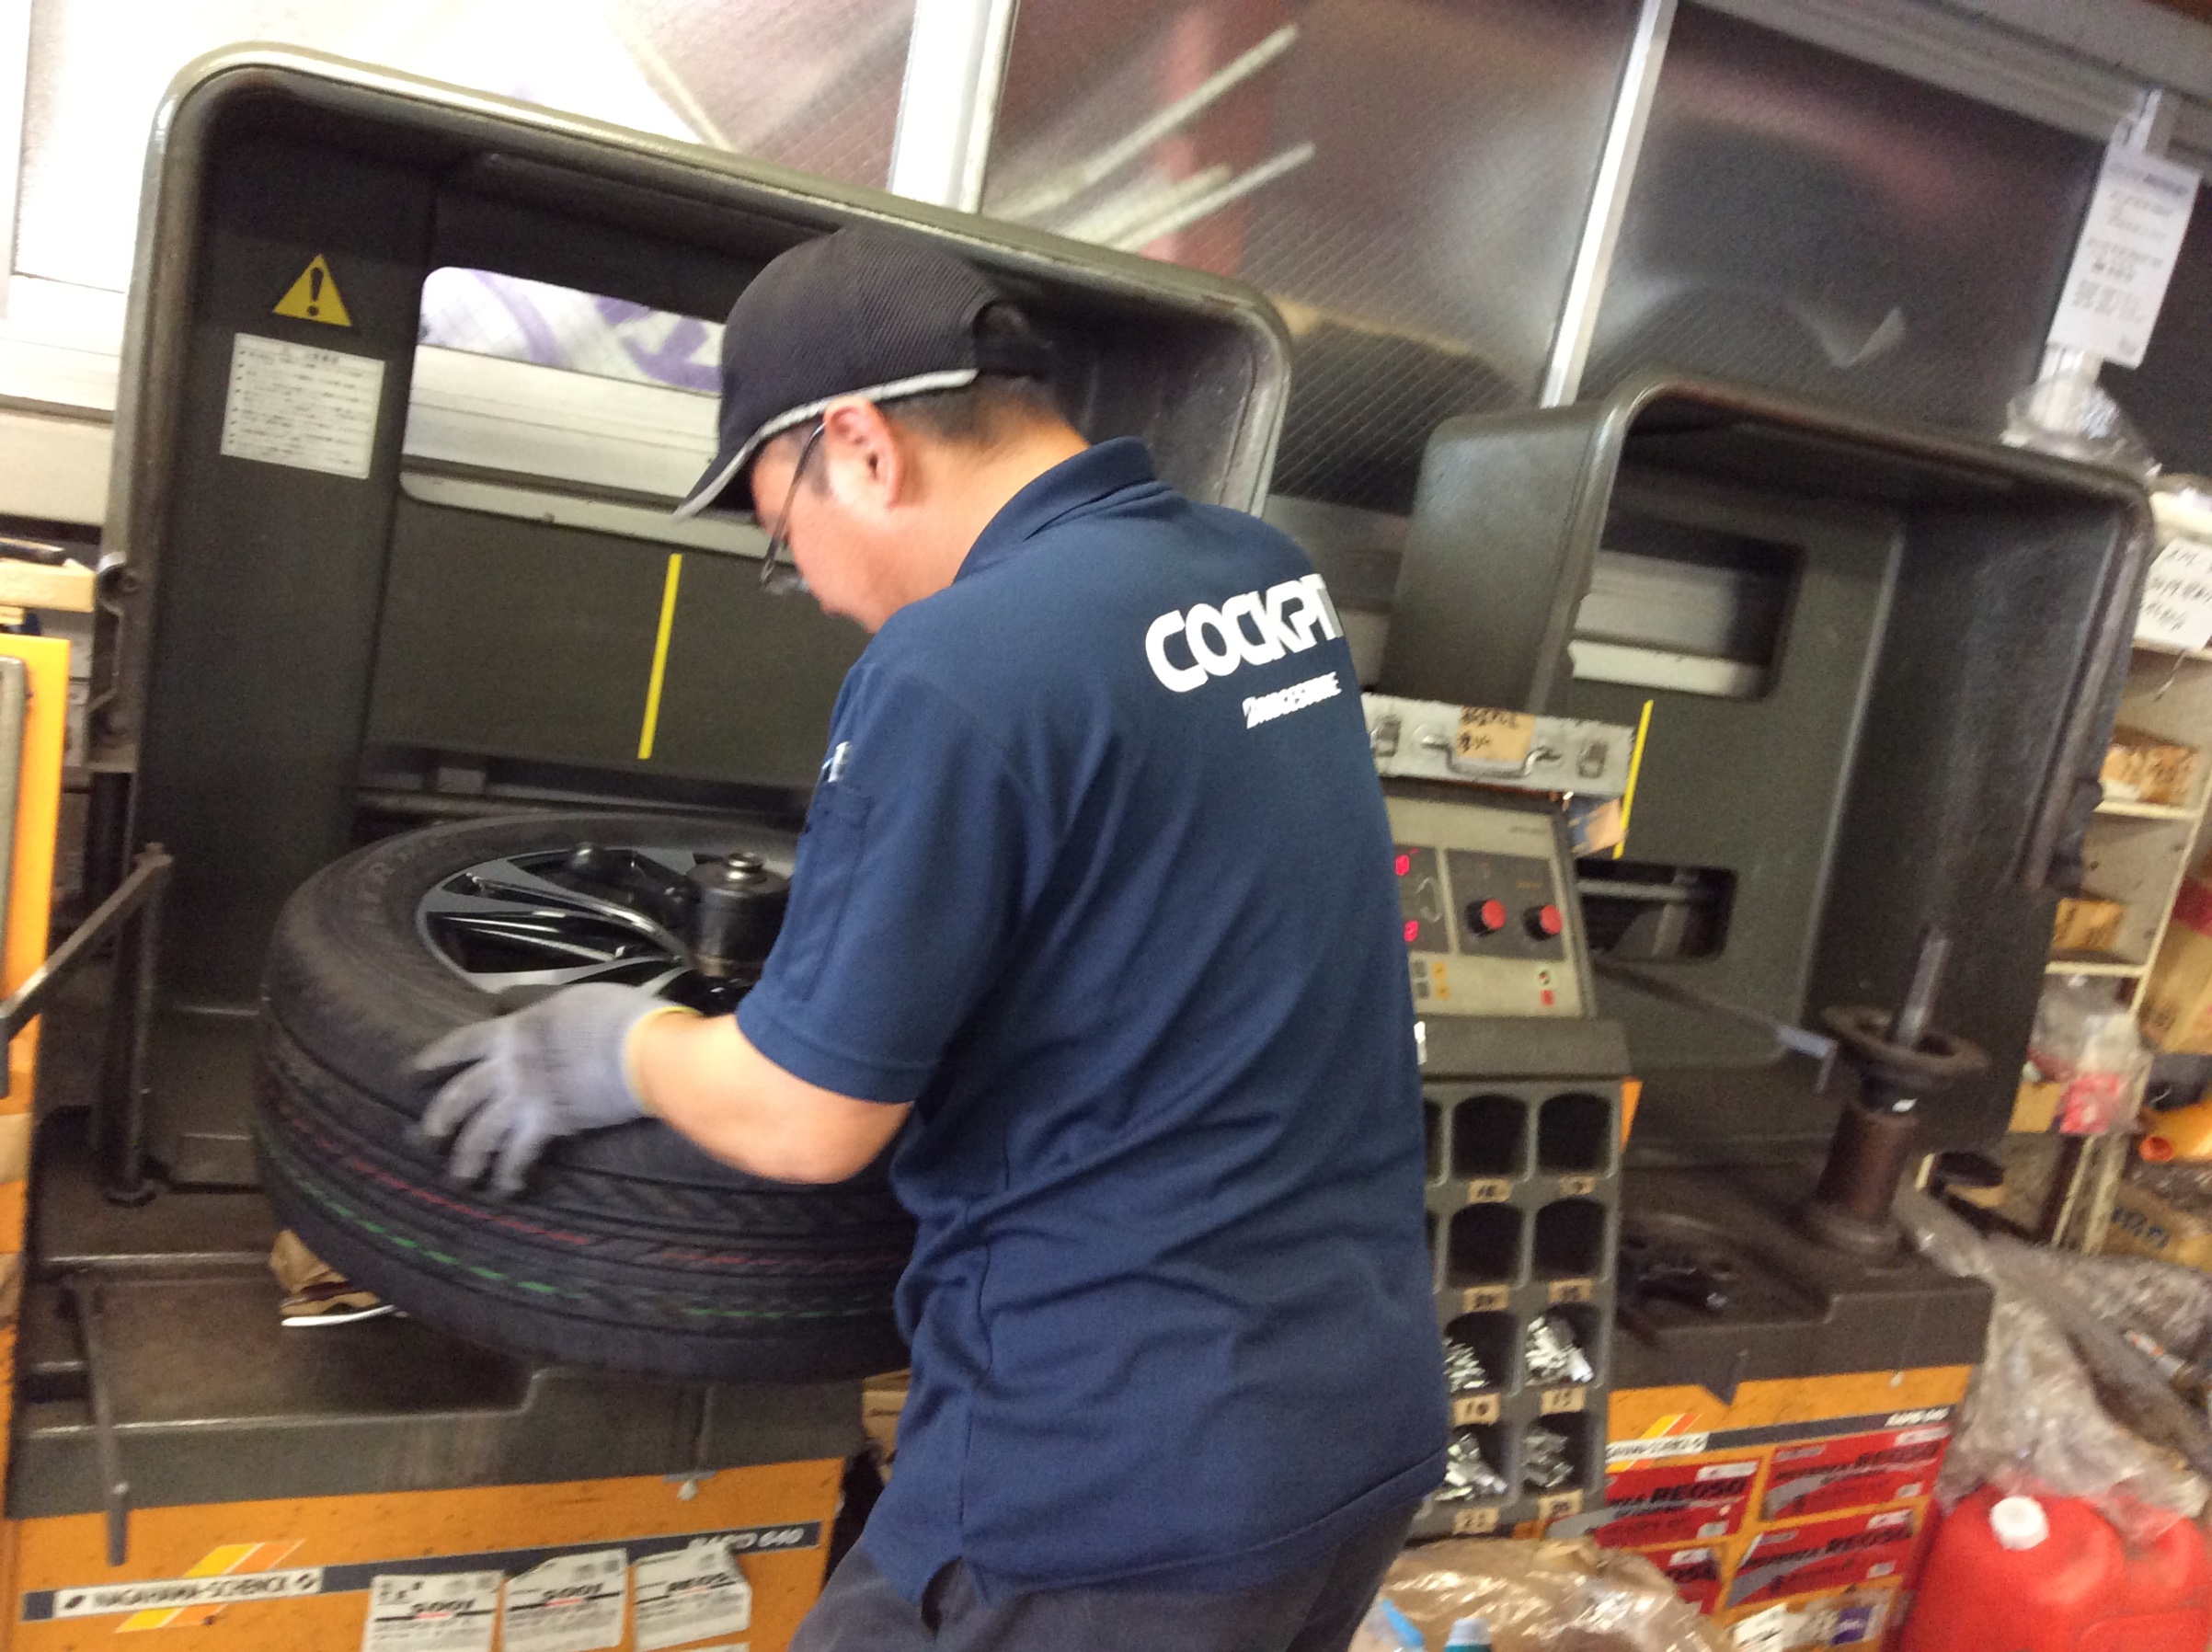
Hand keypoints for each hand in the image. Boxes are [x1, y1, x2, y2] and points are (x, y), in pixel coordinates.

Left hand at [412, 984, 691, 1195]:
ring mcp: (525, 1097)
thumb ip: (543, 1014)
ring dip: (466, 1159)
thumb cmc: (616, 1015)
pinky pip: (519, 1156)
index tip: (411, 1073)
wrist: (640, 1047)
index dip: (434, 1058)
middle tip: (428, 1138)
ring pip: (480, 1133)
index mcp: (513, 1031)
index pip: (461, 1043)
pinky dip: (510, 1174)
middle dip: (439, 1120)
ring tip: (460, 1177)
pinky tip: (507, 1188)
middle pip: (459, 1096)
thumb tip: (532, 1017)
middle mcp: (508, 1066)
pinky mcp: (548, 1124)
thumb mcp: (571, 1001)